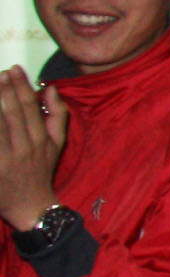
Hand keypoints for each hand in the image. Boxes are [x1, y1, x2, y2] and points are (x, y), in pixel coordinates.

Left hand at [0, 69, 66, 229]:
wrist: (31, 207)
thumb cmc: (41, 173)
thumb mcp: (58, 145)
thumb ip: (57, 115)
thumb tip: (50, 89)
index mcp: (41, 140)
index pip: (30, 107)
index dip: (21, 87)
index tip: (14, 70)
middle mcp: (25, 148)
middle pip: (12, 113)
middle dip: (4, 91)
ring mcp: (7, 159)